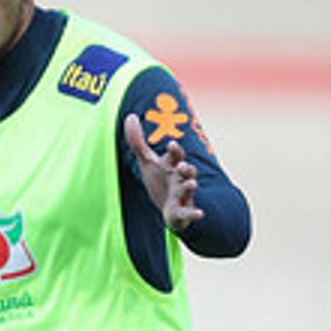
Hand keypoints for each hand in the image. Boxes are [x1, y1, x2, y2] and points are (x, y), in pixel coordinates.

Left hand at [124, 113, 203, 231]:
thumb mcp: (147, 161)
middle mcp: (180, 178)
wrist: (168, 207)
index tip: (171, 144)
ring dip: (190, 186)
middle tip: (182, 165)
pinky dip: (194, 213)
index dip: (174, 150)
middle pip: (186, 170)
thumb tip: (130, 116)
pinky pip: (189, 213)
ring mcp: (183, 195)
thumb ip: (138, 141)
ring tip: (192, 184)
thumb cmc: (160, 180)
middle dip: (186, 167)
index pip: (175, 155)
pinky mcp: (182, 212)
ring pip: (188, 189)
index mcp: (172, 166)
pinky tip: (200, 214)